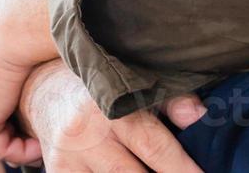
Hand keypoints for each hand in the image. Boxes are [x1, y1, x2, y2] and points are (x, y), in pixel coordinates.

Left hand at [0, 0, 62, 164]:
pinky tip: (40, 146)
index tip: (38, 108)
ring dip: (19, 141)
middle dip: (14, 125)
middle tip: (42, 132)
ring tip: (45, 142)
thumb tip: (59, 31)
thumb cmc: (32, 11)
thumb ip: (31, 33)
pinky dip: (20, 151)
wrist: (19, 16)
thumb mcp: (27, 21)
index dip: (13, 102)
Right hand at [18, 60, 206, 172]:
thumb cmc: (102, 88)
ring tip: (149, 171)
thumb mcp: (136, 83)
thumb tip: (200, 117)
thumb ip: (171, 100)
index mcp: (109, 104)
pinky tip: (122, 172)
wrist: (47, 91)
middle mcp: (85, 131)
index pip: (153, 146)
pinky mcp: (57, 171)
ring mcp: (68, 156)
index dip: (183, 170)